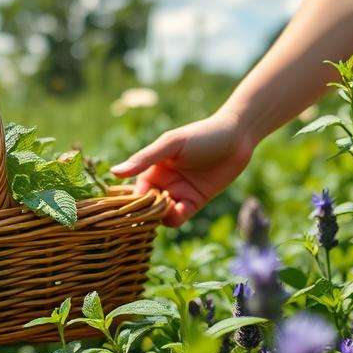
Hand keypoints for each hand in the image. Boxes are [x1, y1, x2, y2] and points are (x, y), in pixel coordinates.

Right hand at [111, 109, 254, 226]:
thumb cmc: (202, 135)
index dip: (132, 201)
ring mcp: (179, 193)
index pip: (135, 191)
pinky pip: (179, 217)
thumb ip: (144, 159)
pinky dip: (176, 217)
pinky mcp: (195, 202)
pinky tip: (181, 207)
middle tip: (150, 210)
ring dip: (161, 216)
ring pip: (161, 215)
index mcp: (152, 167)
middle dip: (145, 212)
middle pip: (146, 206)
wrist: (237, 138)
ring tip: (169, 205)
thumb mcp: (171, 144)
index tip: (129, 209)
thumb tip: (114, 172)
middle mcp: (163, 182)